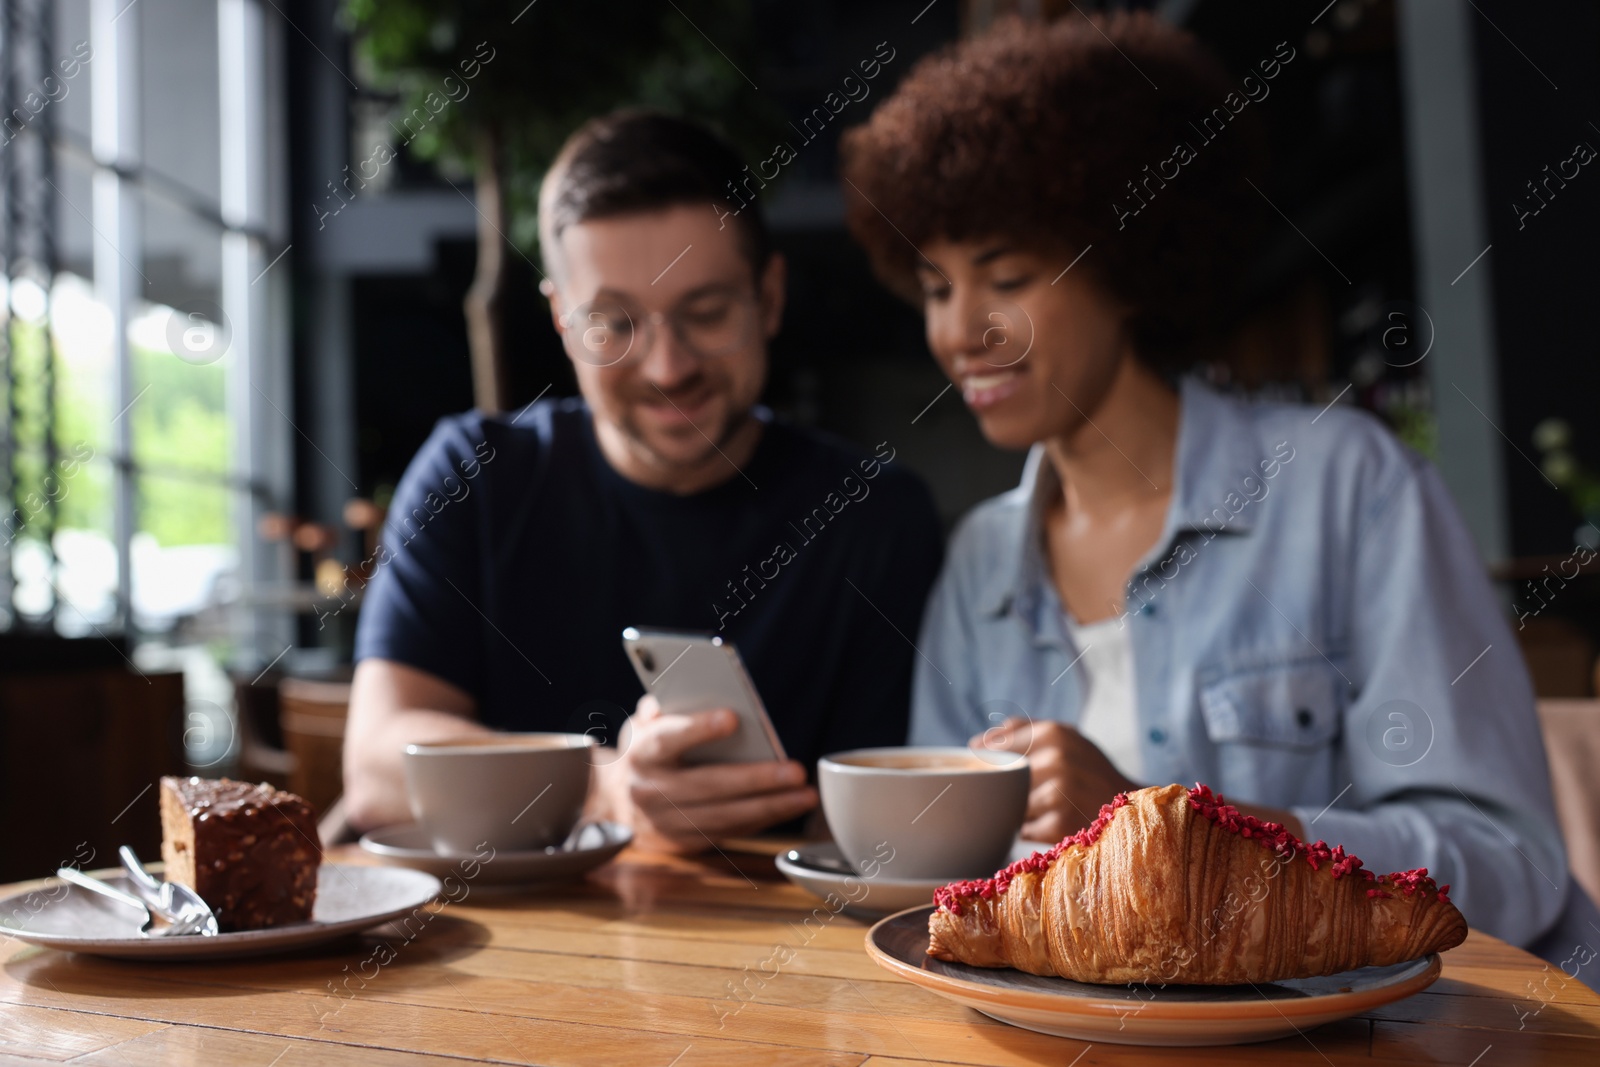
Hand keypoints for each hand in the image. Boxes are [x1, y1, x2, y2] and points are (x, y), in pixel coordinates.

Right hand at [593, 695, 817, 853]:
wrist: (616, 803)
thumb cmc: (646, 753)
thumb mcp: (644, 725)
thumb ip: (662, 707)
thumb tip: (683, 688)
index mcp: (641, 752)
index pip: (668, 739)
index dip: (698, 728)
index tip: (732, 717)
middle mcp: (650, 790)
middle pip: (707, 785)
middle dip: (755, 779)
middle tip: (794, 770)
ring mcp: (666, 822)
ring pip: (723, 817)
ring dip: (769, 807)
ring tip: (805, 794)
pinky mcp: (683, 843)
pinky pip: (728, 832)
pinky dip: (761, 820)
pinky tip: (789, 806)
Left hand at [973, 717, 1137, 842]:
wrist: (1133, 808)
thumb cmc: (1091, 771)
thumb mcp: (1067, 738)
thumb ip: (1024, 731)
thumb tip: (976, 743)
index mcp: (1054, 733)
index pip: (995, 747)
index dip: (984, 760)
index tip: (982, 768)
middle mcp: (1056, 759)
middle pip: (1000, 779)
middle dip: (1002, 789)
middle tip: (1019, 793)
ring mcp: (1058, 793)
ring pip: (1011, 804)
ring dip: (1017, 810)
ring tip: (1043, 808)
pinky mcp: (1060, 825)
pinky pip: (1023, 828)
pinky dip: (1031, 829)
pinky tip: (1050, 823)